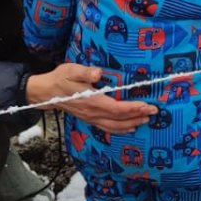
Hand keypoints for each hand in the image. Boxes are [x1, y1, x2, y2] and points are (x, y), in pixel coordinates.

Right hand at [25, 63, 155, 133]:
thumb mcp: (71, 70)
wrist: (46, 92)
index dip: (133, 109)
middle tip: (154, 112)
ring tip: (146, 120)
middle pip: (119, 120)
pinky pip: (107, 128)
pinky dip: (120, 129)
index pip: (116, 109)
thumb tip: (98, 73)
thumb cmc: (60, 79)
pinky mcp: (89, 119)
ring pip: (114, 126)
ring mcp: (91, 118)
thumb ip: (85, 72)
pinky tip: (129, 128)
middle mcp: (92, 113)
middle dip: (137, 116)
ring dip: (131, 124)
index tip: (147, 105)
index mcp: (91, 101)